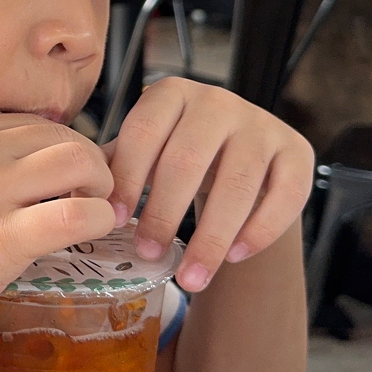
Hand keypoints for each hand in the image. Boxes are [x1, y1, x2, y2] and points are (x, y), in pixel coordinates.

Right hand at [0, 115, 117, 348]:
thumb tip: (33, 163)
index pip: (38, 122)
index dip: (64, 151)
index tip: (69, 181)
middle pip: (67, 136)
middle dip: (92, 166)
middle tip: (92, 198)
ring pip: (80, 162)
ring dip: (102, 188)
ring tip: (96, 213)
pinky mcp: (2, 239)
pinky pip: (74, 216)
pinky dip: (100, 219)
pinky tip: (97, 231)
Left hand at [105, 80, 312, 293]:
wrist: (239, 154)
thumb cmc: (176, 154)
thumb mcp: (145, 150)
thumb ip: (113, 166)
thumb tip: (73, 197)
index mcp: (171, 93)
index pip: (143, 133)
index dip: (126, 178)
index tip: (111, 221)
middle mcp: (218, 101)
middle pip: (187, 160)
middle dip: (163, 213)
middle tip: (147, 254)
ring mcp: (261, 124)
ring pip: (237, 184)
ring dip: (211, 237)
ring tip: (190, 278)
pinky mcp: (297, 151)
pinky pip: (284, 195)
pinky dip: (259, 231)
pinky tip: (235, 258)